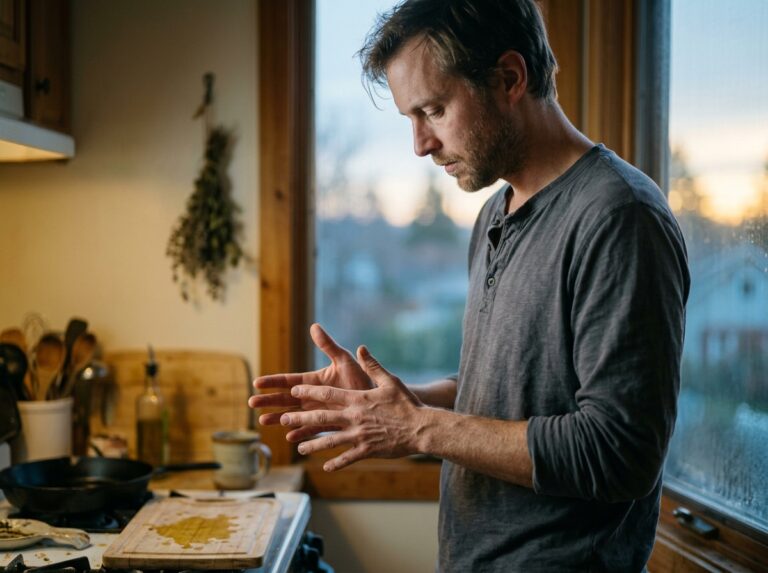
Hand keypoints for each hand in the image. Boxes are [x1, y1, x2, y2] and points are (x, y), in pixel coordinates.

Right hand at [248, 324, 373, 436]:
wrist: (376, 400)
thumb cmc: (361, 378)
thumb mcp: (344, 360)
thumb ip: (328, 346)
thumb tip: (314, 326)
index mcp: (314, 381)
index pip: (289, 381)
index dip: (273, 382)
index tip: (257, 383)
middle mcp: (313, 397)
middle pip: (286, 399)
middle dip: (269, 401)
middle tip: (251, 403)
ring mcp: (319, 412)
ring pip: (294, 416)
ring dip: (278, 418)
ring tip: (262, 422)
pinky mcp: (327, 425)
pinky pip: (311, 430)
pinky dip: (300, 432)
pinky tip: (289, 436)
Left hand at [282, 345, 424, 470]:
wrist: (421, 428)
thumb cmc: (406, 404)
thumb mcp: (390, 381)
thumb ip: (372, 365)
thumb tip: (360, 348)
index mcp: (358, 399)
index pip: (328, 393)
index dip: (309, 391)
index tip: (293, 391)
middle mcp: (355, 417)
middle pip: (322, 417)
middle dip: (300, 418)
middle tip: (283, 419)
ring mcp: (359, 435)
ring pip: (329, 440)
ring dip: (312, 444)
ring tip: (299, 447)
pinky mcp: (367, 450)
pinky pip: (347, 458)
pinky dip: (335, 462)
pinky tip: (325, 467)